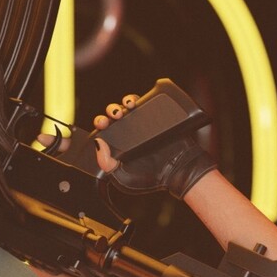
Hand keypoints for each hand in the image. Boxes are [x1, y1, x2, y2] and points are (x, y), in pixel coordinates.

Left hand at [92, 91, 216, 199]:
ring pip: (128, 106)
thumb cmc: (151, 177)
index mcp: (118, 145)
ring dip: (123, 102)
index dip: (101, 122)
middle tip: (116, 115)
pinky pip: (145, 102)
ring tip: (127, 106)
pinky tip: (134, 103)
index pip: (105, 129)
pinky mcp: (156, 117)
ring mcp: (142, 124)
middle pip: (114, 115)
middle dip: (111, 111)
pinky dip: (138, 98)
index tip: (103, 123)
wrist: (178, 169)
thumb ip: (106, 164)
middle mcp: (128, 132)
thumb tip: (97, 142)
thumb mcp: (122, 176)